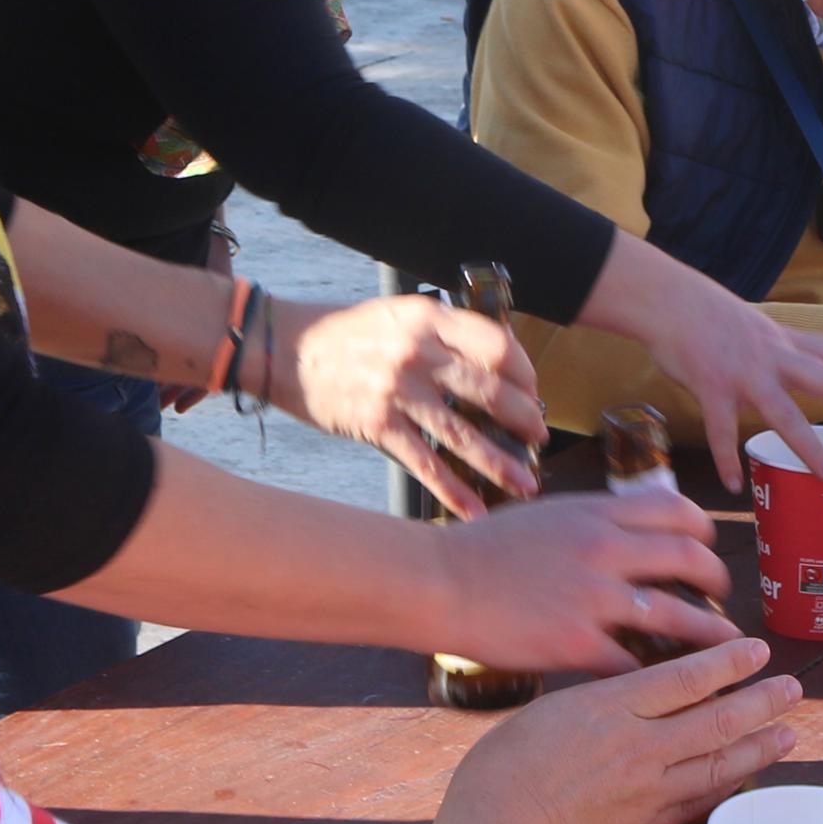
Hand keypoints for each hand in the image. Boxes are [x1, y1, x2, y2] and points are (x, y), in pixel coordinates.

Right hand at [269, 293, 543, 517]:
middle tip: (540, 439)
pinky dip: (454, 490)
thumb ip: (442, 333)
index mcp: (428, 318)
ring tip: (526, 484)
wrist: (282, 347)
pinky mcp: (376, 424)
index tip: (534, 393)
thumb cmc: (345, 333)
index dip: (526, 374)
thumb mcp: (398, 315)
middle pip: (492, 391)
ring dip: (501, 463)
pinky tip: (474, 509)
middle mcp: (417, 352)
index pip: (498, 345)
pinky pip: (425, 463)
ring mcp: (397, 390)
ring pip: (464, 434)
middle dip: (525, 420)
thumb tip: (492, 364)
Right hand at [416, 639, 802, 823]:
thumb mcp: (547, 714)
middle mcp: (639, 746)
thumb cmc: (501, 772)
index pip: (685, 677)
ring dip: (758, 747)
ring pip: (718, 764)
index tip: (757, 650)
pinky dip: (726, 785)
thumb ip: (594, 706)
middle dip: (762, 701)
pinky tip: (743, 777)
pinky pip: (699, 802)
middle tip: (794, 688)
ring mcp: (648, 791)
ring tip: (788, 734)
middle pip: (716, 719)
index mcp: (610, 708)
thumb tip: (625, 700)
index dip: (727, 662)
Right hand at [425, 489, 735, 675]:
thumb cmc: (484, 550)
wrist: (439, 583)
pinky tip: (667, 687)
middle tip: (721, 599)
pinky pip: (637, 663)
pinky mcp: (577, 643)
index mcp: (598, 513)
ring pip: (679, 615)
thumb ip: (593, 522)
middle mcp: (605, 548)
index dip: (703, 530)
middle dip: (717, 581)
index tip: (706, 547)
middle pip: (691, 559)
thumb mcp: (548, 516)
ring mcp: (594, 597)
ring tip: (725, 650)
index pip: (678, 510)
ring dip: (710, 635)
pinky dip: (659, 676)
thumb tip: (628, 531)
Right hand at [590, 236, 822, 481]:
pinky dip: (727, 459)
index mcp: (786, 341)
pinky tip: (733, 485)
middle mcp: (773, 355)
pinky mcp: (711, 386)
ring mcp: (743, 373)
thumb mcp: (755, 327)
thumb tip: (791, 371)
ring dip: (810, 447)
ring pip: (784, 412)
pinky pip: (722, 430)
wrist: (667, 300)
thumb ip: (776, 350)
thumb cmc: (707, 315)